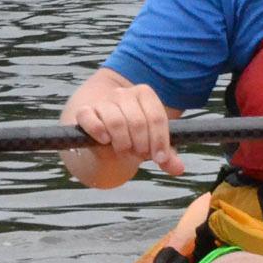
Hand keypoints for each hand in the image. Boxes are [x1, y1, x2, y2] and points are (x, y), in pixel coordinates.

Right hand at [64, 79, 183, 175]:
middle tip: (138, 154)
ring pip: (116, 122)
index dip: (159, 141)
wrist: (103, 136)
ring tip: (123, 150)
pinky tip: (105, 141)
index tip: (159, 158)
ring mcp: (103, 101)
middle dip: (140, 144)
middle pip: (137, 122)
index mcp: (144, 95)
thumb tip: (178, 169)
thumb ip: (166, 156)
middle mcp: (124, 94)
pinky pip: (91, 119)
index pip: (156, 117)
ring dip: (122, 143)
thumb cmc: (133, 138)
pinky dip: (99, 131)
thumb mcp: (151, 145)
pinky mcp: (84, 111)